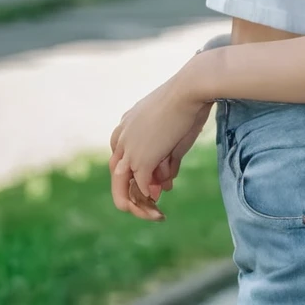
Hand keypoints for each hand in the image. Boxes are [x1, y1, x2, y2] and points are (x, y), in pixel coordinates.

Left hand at [108, 70, 213, 218]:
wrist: (189, 90)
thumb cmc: (188, 102)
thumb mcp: (174, 134)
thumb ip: (167, 160)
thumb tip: (166, 183)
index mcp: (128, 124)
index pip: (121, 155)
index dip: (136, 172)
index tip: (154, 181)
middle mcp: (122, 136)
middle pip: (116, 172)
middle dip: (130, 192)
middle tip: (147, 205)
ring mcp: (130, 149)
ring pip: (122, 183)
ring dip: (137, 202)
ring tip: (152, 214)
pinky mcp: (141, 159)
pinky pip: (141, 185)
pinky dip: (148, 197)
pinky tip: (157, 204)